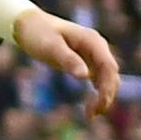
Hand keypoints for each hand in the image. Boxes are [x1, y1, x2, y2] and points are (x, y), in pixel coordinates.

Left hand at [1, 0, 118, 111]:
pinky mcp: (87, 61)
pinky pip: (99, 80)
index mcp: (93, 41)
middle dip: (106, 95)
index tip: (99, 104)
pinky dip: (98, 93)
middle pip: (111, 75)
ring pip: (107, 79)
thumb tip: (85, 76)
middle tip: (91, 114)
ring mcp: (94, 54)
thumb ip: (68, 60)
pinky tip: (90, 107)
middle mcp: (97, 47)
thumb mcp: (51, 47)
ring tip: (90, 114)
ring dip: (103, 96)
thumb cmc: (38, 34)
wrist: (29, 24)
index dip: (108, 87)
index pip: (109, 67)